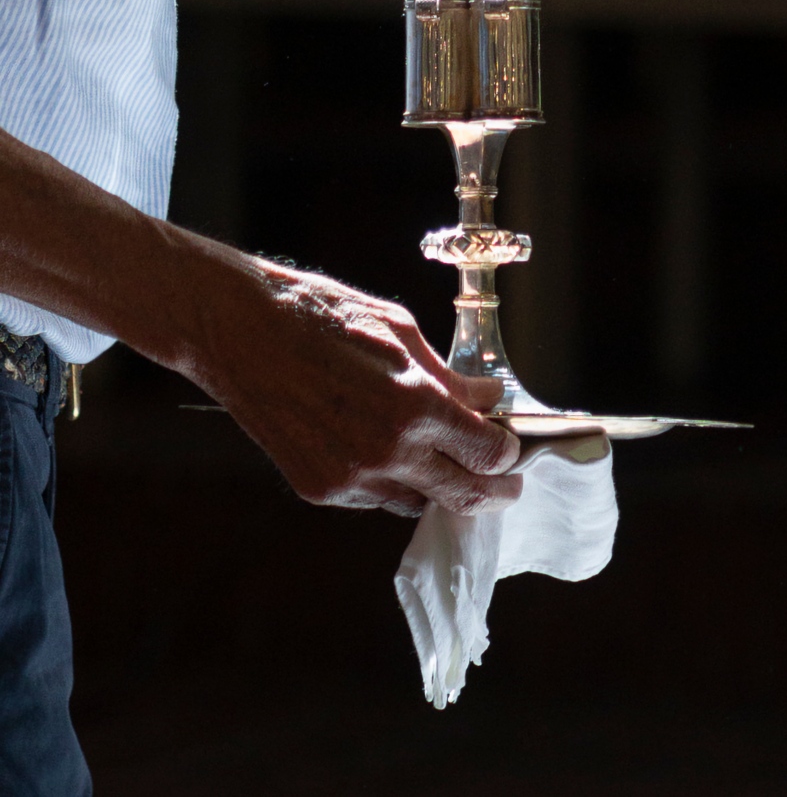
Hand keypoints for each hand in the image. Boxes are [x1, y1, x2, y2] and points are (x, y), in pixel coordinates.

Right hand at [197, 260, 522, 517]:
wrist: (242, 332)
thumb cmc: (325, 318)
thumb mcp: (402, 333)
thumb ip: (450, 378)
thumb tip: (489, 401)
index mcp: (416, 407)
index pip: (489, 455)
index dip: (507, 455)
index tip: (510, 448)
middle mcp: (388, 451)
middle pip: (464, 496)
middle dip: (492, 492)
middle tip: (504, 486)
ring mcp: (352, 477)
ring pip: (418, 502)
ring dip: (437, 486)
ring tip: (442, 461)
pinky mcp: (320, 489)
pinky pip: (375, 497)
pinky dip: (392, 481)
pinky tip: (386, 451)